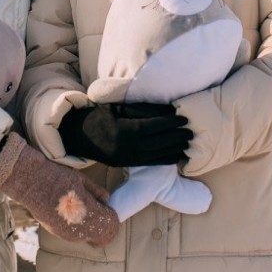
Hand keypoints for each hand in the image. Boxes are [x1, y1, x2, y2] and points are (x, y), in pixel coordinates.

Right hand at [0, 132, 118, 245]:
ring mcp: (67, 234)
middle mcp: (80, 229)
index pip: (111, 226)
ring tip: (80, 207)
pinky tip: (69, 211)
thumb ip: (97, 192)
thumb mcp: (81, 180)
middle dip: (102, 224)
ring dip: (88, 226)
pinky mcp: (57, 233)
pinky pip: (74, 234)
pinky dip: (76, 226)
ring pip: (87, 236)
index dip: (112, 217)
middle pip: (101, 236)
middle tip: (97, 208)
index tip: (107, 207)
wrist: (29, 182)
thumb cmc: (57, 178)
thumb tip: (106, 200)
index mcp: (90, 214)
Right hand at [58, 102, 192, 166]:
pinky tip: (177, 155)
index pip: (152, 126)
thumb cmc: (100, 115)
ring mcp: (126, 158)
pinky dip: (166, 160)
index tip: (184, 118)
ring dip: (175, 149)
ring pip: (156, 155)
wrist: (80, 135)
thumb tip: (167, 109)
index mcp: (122, 130)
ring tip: (188, 143)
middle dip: (177, 137)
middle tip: (192, 131)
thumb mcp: (118, 106)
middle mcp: (126, 147)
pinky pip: (150, 163)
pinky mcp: (127, 164)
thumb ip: (141, 109)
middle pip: (158, 142)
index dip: (170, 122)